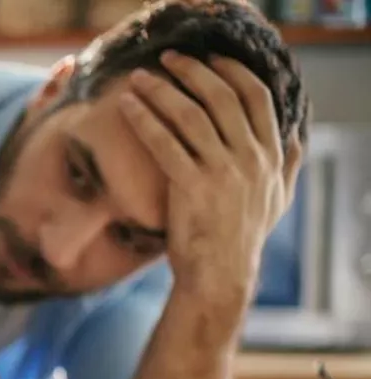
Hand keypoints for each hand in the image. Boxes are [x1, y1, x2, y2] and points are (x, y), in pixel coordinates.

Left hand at [121, 52, 303, 316]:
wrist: (220, 275)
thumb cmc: (243, 239)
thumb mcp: (277, 201)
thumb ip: (286, 167)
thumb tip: (295, 140)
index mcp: (270, 154)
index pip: (256, 96)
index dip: (231, 71)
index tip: (209, 58)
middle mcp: (250, 157)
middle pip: (221, 96)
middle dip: (192, 71)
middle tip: (166, 59)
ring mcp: (222, 171)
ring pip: (190, 115)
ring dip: (162, 90)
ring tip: (137, 78)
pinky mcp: (192, 187)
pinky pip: (164, 143)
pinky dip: (144, 119)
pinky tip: (127, 106)